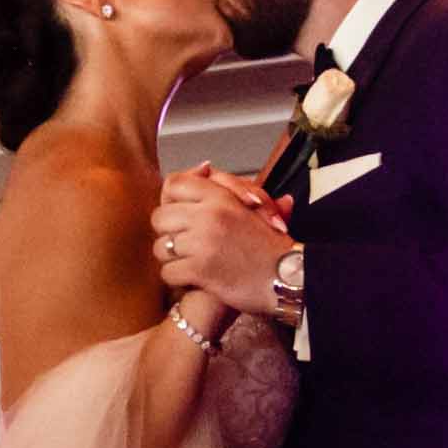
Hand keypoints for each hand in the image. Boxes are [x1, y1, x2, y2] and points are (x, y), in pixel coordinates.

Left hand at [151, 165, 291, 310]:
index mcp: (220, 197)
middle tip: (183, 243)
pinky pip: (168, 272)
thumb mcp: (255, 204)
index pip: (173, 185)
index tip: (179, 212)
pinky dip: (177, 279)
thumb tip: (205, 167)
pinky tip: (192, 280)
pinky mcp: (200, 270)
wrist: (288, 277)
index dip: (170, 200)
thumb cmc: (272, 245)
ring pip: (160, 247)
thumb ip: (228, 185)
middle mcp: (208, 215)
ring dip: (172, 258)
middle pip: (159, 217)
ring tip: (189, 262)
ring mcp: (202, 242)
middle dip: (168, 232)